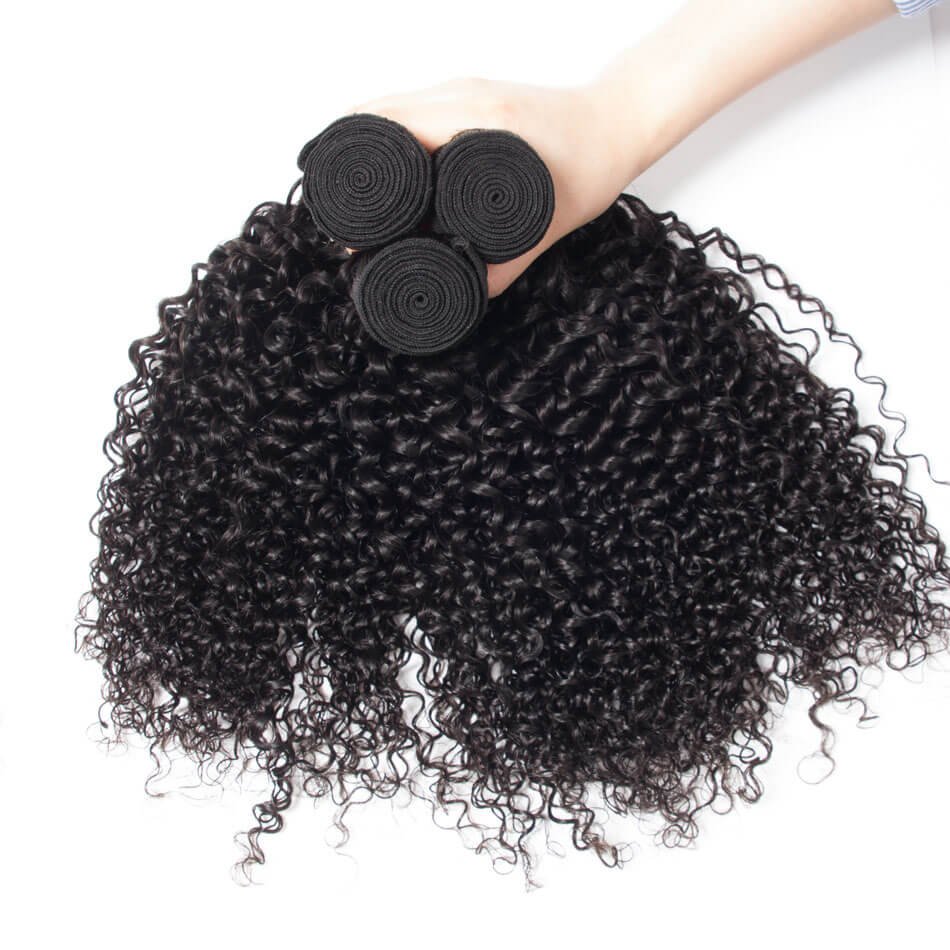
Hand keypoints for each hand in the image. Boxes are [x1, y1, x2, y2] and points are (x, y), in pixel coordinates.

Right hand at [342, 77, 642, 297]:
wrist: (618, 121)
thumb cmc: (591, 166)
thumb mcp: (551, 222)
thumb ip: (507, 264)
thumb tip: (464, 297)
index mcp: (479, 117)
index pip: (391, 132)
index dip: (358, 176)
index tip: (344, 219)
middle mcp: (463, 93)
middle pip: (375, 115)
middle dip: (347, 162)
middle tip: (341, 215)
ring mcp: (463, 87)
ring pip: (388, 106)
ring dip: (363, 146)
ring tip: (355, 198)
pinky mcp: (467, 93)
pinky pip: (410, 106)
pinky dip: (387, 133)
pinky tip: (385, 170)